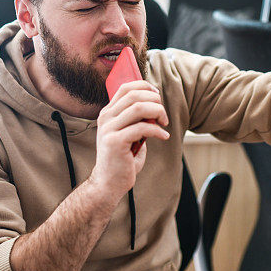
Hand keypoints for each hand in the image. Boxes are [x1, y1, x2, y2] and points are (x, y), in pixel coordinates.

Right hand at [88, 80, 169, 199]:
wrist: (109, 183)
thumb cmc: (122, 159)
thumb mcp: (128, 134)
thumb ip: (137, 120)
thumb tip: (154, 107)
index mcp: (108, 113)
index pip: (125, 88)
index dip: (145, 87)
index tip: (157, 96)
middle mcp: (106, 118)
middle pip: (134, 95)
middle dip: (155, 101)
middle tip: (163, 115)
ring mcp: (108, 129)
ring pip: (139, 108)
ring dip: (158, 113)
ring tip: (164, 123)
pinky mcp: (115, 142)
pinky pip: (142, 128)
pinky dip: (158, 131)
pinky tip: (163, 136)